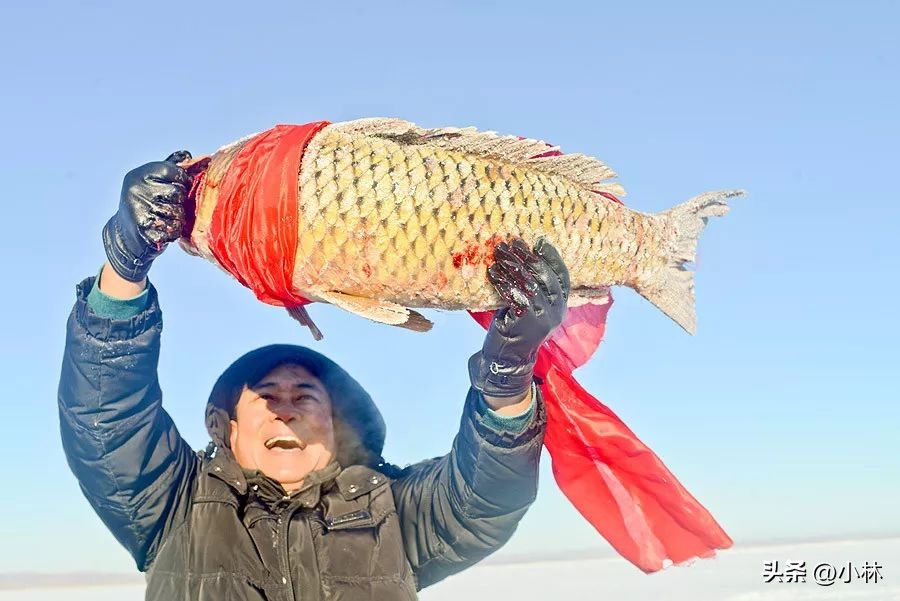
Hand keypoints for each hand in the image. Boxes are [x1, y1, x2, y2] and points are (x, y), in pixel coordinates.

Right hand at [102, 151, 192, 281]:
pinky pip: (173, 230)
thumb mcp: (153, 181)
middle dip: (180, 202)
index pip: (175, 172)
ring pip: (178, 213)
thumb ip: (171, 166)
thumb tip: (187, 154)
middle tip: (170, 206)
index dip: (184, 180)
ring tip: (166, 218)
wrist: (124, 234)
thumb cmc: (146, 204)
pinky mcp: (144, 229)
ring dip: (178, 219)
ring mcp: (139, 209)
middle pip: (178, 193)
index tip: (181, 186)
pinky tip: (163, 230)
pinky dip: (173, 232)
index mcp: (140, 175)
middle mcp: (137, 190)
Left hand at [469, 238, 569, 397]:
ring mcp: (544, 317)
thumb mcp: (528, 304)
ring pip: (530, 284)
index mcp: (560, 305)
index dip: (551, 257)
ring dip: (512, 266)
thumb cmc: (515, 326)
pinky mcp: (528, 322)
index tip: (539, 241)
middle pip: (544, 276)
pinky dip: (503, 282)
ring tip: (498, 254)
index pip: (562, 275)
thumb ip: (530, 285)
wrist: (508, 359)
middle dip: (526, 257)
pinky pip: (516, 296)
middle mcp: (556, 310)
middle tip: (510, 243)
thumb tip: (519, 255)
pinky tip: (493, 273)